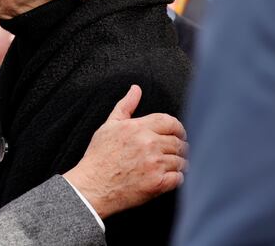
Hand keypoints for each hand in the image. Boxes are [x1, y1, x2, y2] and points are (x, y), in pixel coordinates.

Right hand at [63, 85, 186, 218]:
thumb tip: (136, 89)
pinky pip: (179, 178)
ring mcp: (154, 164)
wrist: (93, 185)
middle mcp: (149, 144)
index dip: (178, 128)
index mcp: (138, 128)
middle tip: (172, 152)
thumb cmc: (99, 156)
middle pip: (179, 142)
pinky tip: (166, 177)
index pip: (170, 122)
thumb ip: (125, 106)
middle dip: (179, 147)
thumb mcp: (109, 126)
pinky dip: (176, 179)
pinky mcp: (157, 183)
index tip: (177, 135)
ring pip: (181, 161)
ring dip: (178, 164)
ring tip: (168, 166)